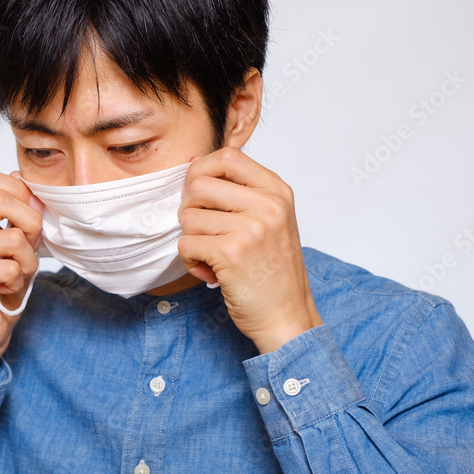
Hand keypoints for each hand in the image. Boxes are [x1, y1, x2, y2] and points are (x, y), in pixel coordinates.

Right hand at [0, 168, 43, 380]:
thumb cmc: (3, 281)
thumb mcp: (18, 239)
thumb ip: (18, 209)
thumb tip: (23, 180)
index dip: (15, 191)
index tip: (27, 215)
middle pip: (0, 199)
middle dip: (30, 223)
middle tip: (27, 246)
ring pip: (13, 237)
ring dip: (28, 261)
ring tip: (15, 274)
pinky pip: (10, 267)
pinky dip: (18, 281)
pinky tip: (5, 288)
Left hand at [176, 147, 321, 354]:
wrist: (287, 317)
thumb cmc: (272, 272)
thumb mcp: (268, 220)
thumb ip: (237, 191)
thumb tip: (193, 162)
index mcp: (277, 191)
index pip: (227, 156)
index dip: (201, 170)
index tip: (198, 193)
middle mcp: (268, 205)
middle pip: (198, 184)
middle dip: (190, 211)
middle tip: (205, 233)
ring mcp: (251, 228)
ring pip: (188, 217)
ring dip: (192, 241)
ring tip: (213, 257)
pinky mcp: (231, 253)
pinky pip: (186, 245)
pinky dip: (191, 262)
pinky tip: (212, 272)